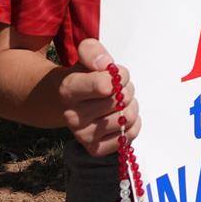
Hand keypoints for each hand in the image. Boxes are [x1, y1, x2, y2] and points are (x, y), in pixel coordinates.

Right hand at [57, 38, 140, 156]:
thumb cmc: (85, 75)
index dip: (118, 76)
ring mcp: (82, 135)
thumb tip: (106, 65)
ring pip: (126, 118)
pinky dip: (132, 124)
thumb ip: (93, 52)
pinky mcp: (95, 149)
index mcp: (68, 90)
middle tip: (117, 88)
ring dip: (130, 105)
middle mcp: (72, 116)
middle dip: (126, 89)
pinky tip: (120, 117)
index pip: (104, 85)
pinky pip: (129, 136)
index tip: (113, 74)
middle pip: (120, 100)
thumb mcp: (86, 56)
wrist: (73, 100)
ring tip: (119, 101)